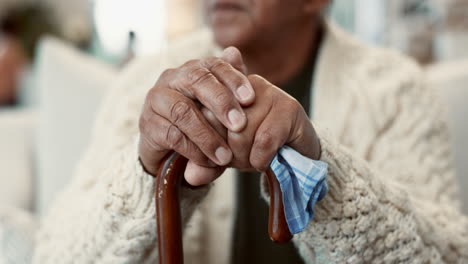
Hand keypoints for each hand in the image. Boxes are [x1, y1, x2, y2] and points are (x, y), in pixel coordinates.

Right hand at [138, 47, 254, 176]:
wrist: (171, 150)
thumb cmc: (203, 122)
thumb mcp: (221, 107)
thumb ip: (230, 84)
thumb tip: (234, 52)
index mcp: (194, 69)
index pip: (214, 65)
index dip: (234, 79)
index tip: (251, 99)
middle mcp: (172, 78)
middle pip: (197, 80)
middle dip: (221, 102)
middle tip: (240, 125)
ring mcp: (157, 100)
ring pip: (183, 111)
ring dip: (207, 136)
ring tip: (226, 156)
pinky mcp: (148, 124)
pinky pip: (172, 135)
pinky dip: (193, 150)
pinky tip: (208, 161)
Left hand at [186, 74, 320, 184]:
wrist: (297, 155)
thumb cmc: (255, 150)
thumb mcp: (224, 157)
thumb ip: (205, 164)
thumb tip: (191, 176)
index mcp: (224, 90)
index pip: (203, 114)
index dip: (209, 143)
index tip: (220, 157)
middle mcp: (244, 85)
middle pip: (220, 122)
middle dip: (228, 153)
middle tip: (240, 161)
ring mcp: (268, 92)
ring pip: (242, 132)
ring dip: (246, 158)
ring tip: (254, 160)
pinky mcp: (289, 106)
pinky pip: (264, 140)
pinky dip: (261, 159)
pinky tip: (265, 162)